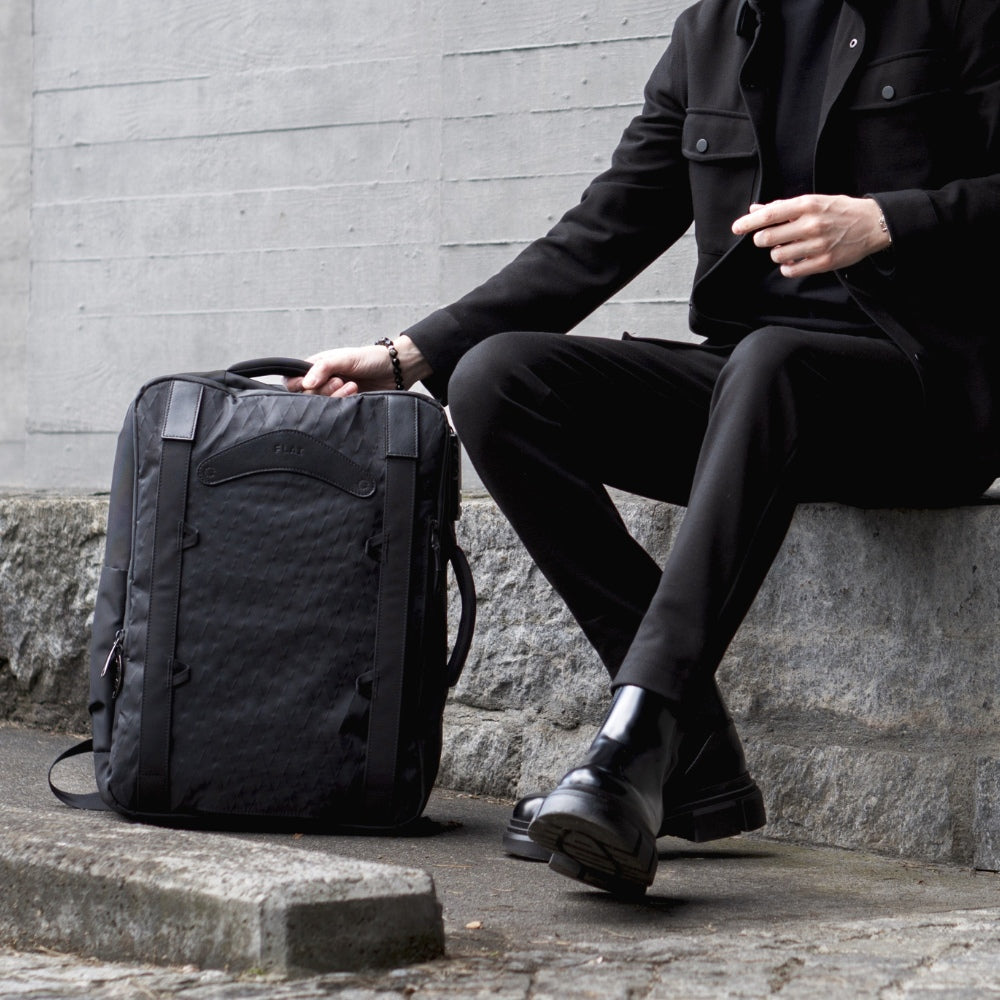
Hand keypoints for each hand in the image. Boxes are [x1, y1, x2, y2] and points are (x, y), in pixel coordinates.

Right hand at [285, 336, 431, 396]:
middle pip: (306, 396)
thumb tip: (306, 383)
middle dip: (322, 390)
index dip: (299, 384)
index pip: (293, 380)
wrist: (395, 370)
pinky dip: (344, 403)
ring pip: (321, 405)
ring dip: (335, 396)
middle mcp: (322, 382)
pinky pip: (335, 412)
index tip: (313, 382)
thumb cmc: (371, 359)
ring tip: (351, 385)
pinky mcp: (345, 406)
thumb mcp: (345, 358)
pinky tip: (355, 392)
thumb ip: (323, 367)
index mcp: (317, 367)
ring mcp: (333, 395)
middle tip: (339, 381)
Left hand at [731, 195, 889, 277]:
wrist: (872, 224)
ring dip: (777, 253)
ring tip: (788, 247)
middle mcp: (811, 224)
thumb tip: (755, 210)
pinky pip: (790, 270)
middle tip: (768, 238)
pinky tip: (794, 259)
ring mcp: (818, 244)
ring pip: (777, 255)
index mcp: (807, 205)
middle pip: (767, 238)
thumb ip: (783, 207)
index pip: (770, 215)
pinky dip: (787, 266)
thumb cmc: (838, 211)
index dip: (749, 223)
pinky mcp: (823, 262)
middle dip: (762, 239)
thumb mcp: (812, 202)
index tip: (736, 228)